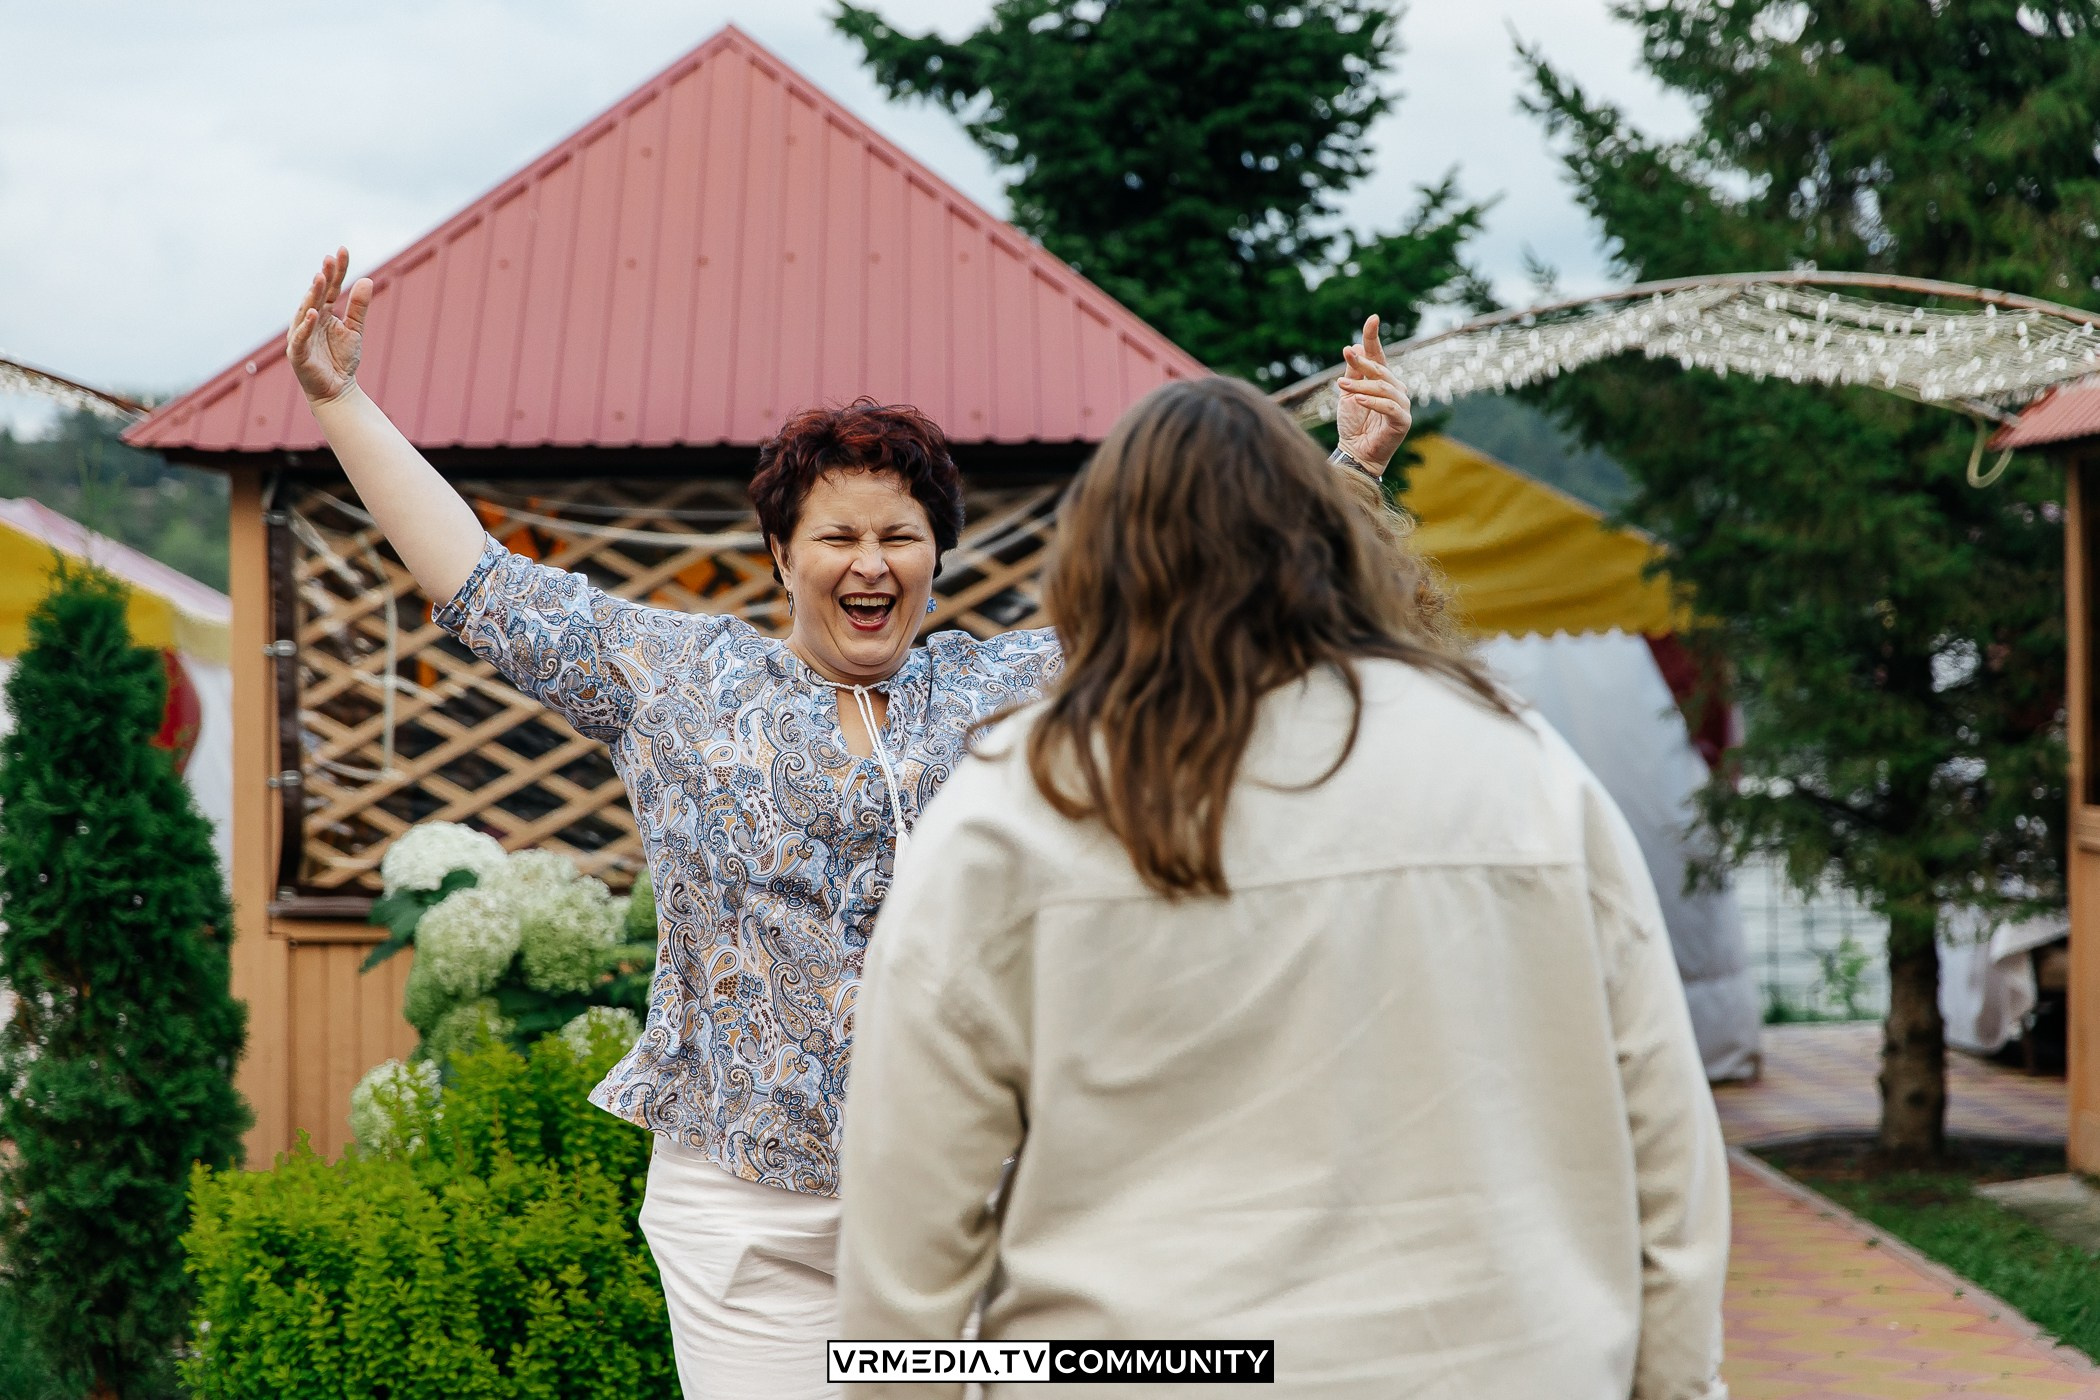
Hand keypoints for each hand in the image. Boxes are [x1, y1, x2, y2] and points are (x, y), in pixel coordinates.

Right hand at [287, 247, 371, 404]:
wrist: (337, 390)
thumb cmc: (342, 359)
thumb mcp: (354, 329)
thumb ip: (358, 306)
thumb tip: (367, 279)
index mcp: (322, 312)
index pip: (329, 287)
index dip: (336, 270)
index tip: (342, 250)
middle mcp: (308, 319)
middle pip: (316, 295)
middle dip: (323, 277)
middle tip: (330, 259)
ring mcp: (300, 335)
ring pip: (305, 311)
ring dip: (312, 295)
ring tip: (320, 278)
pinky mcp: (297, 353)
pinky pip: (301, 337)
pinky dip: (306, 326)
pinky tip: (313, 313)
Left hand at [1335, 314, 1411, 472]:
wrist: (1355, 452)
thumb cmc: (1353, 423)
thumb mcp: (1348, 393)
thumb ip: (1353, 372)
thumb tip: (1353, 346)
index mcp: (1383, 380)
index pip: (1379, 355)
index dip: (1374, 337)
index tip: (1372, 318)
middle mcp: (1396, 389)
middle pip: (1381, 370)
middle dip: (1363, 362)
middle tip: (1346, 355)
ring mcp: (1402, 405)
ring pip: (1384, 388)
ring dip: (1362, 385)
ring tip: (1342, 386)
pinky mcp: (1403, 421)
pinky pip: (1389, 407)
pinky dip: (1372, 402)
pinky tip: (1357, 400)